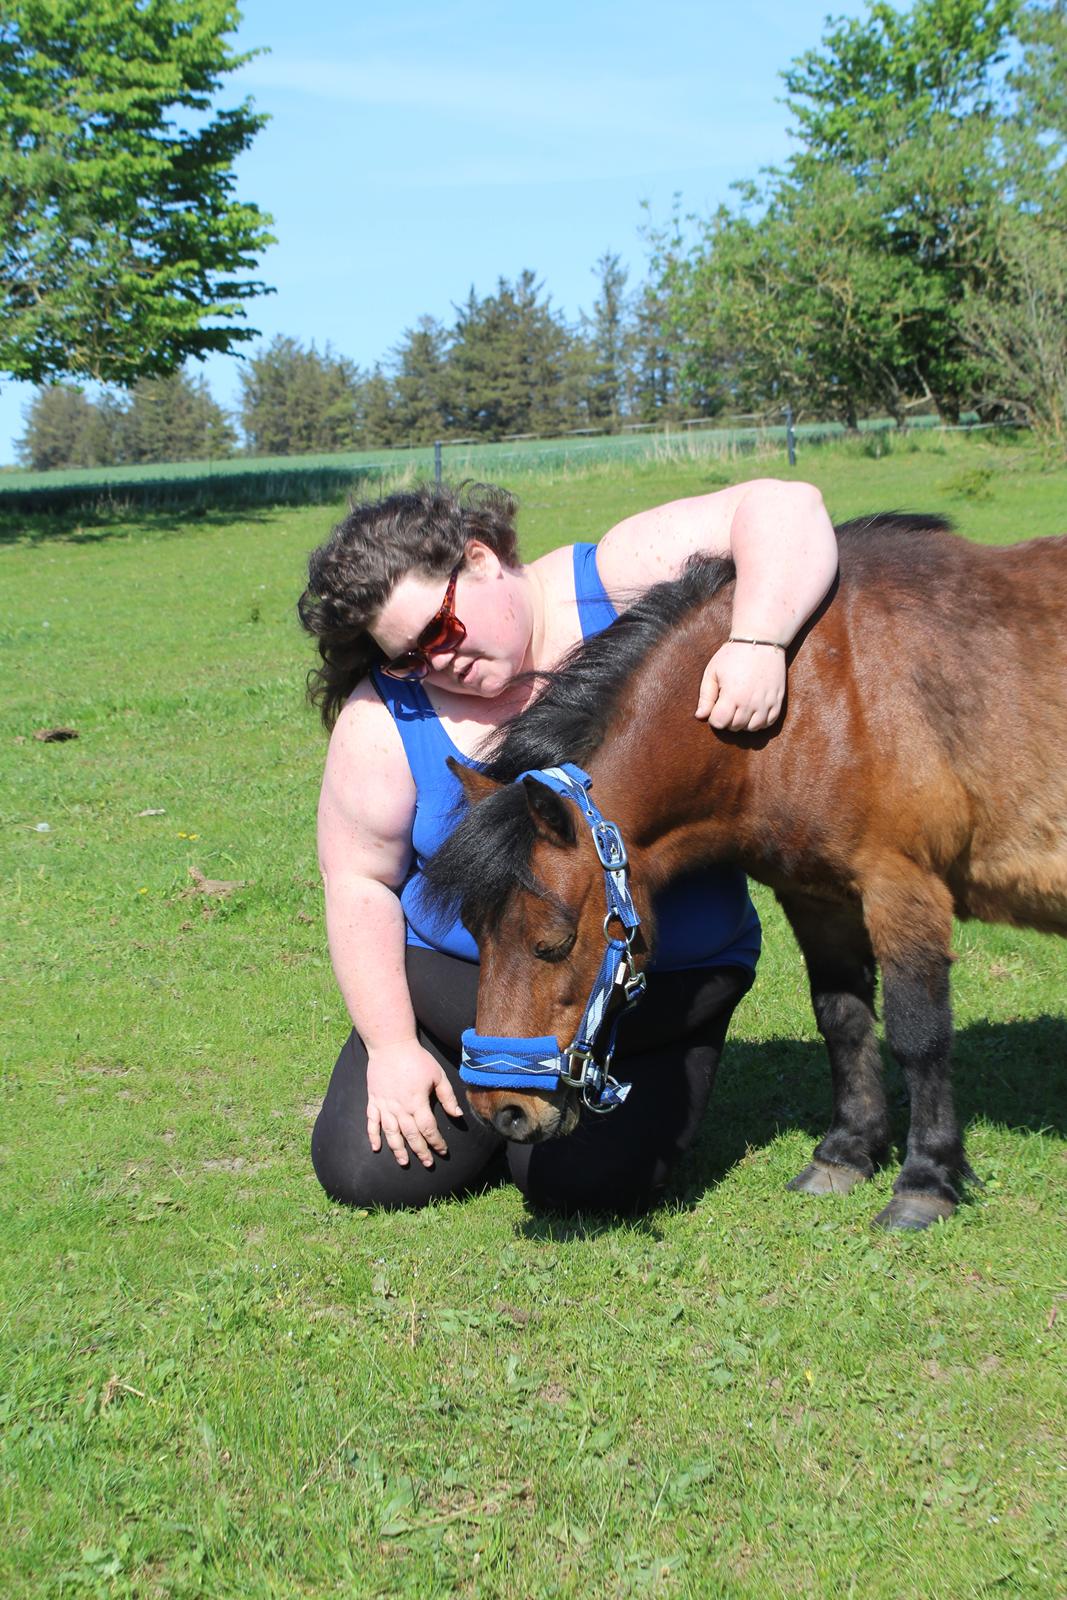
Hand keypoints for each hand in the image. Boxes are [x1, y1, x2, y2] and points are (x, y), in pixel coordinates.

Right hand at [366, 1041, 463, 1167]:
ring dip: (398, 1150)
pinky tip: (376, 1148)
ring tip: (404, 1162)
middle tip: (428, 1163)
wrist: (391, 1045)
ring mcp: (384, 1105)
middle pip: (411, 1136)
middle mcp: (400, 1108)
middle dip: (421, 1151)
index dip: (436, 1142)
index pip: (428, 1129)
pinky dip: (372, 1136)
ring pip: (391, 1133)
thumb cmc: (417, 1059)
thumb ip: (447, 1097)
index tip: (443, 1151)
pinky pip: (371, 1122)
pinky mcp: (373, 1100)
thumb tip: (457, 1115)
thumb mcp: (437, 1075)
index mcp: (417, 1102)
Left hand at [695, 640, 785, 731]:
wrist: (761, 640)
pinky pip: (768, 723)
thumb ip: (705, 696)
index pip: (719, 723)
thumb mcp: (713, 672)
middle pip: (735, 727)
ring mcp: (766, 702)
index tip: (716, 705)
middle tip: (727, 704)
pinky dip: (759, 722)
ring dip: (743, 722)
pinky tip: (753, 710)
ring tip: (739, 707)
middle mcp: (750, 702)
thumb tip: (700, 716)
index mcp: (732, 695)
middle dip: (727, 719)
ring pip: (752, 728)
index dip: (714, 717)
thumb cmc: (732, 655)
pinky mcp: (778, 700)